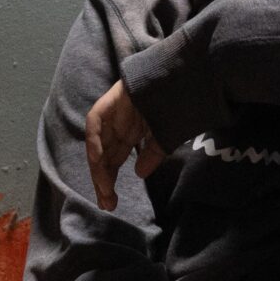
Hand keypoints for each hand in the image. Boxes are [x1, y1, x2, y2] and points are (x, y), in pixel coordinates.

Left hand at [85, 79, 166, 209]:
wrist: (184, 76)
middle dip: (103, 181)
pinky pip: (96, 123)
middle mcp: (118, 125)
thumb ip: (152, 154)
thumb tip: (139, 174)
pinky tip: (97, 159)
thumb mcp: (165, 136)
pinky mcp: (111, 101)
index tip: (111, 204)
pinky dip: (95, 140)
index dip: (110, 182)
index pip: (114, 161)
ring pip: (97, 144)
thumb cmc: (178, 104)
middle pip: (103, 157)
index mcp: (130, 133)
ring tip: (103, 188)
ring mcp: (113, 113)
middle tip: (106, 204)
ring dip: (98, 167)